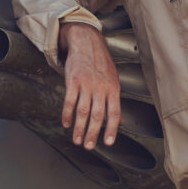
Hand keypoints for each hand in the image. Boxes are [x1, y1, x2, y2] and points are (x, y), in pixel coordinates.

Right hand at [58, 21, 120, 149]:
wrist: (87, 42)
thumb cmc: (101, 63)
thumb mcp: (113, 80)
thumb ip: (114, 101)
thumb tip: (121, 123)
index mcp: (113, 88)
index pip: (114, 112)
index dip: (111, 129)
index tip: (108, 143)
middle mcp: (101, 87)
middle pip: (97, 115)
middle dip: (92, 133)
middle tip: (88, 146)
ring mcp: (87, 83)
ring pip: (83, 111)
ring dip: (79, 128)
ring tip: (76, 140)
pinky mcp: (73, 80)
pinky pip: (69, 100)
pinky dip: (67, 114)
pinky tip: (66, 123)